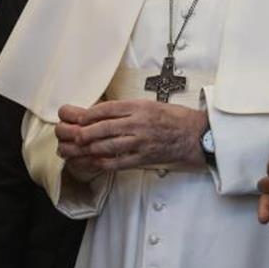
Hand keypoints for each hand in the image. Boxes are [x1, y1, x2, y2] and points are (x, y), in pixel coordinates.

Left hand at [56, 100, 206, 171]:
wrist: (195, 135)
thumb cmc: (174, 118)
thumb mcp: (151, 105)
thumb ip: (129, 109)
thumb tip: (104, 114)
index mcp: (140, 107)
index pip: (108, 108)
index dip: (90, 113)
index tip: (79, 117)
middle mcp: (139, 123)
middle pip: (104, 127)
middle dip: (84, 132)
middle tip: (72, 135)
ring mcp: (141, 142)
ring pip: (108, 145)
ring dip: (89, 148)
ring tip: (77, 149)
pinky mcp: (144, 157)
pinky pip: (119, 161)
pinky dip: (103, 162)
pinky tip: (93, 162)